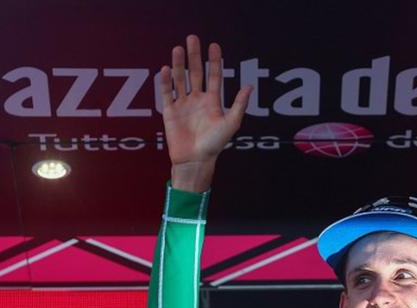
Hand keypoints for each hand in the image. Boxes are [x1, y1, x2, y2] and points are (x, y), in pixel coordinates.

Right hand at [159, 35, 252, 191]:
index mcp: (212, 102)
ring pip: (180, 79)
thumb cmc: (215, 144)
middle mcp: (198, 100)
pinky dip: (166, 81)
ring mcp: (183, 104)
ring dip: (179, 64)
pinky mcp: (170, 111)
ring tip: (178, 49)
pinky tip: (166, 69)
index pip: (214, 76)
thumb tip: (249, 86)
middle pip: (196, 73)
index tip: (214, 46)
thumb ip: (239, 104)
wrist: (196, 160)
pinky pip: (167, 93)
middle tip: (193, 38)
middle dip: (194, 56)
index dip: (214, 61)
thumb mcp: (231, 123)